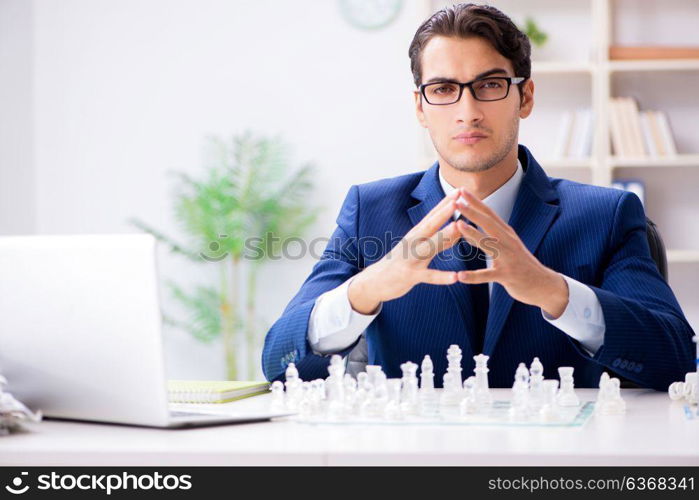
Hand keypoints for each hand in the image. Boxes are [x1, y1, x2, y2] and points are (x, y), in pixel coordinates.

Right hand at [348, 190, 461, 313]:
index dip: (445, 202)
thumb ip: (436, 238)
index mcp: (415, 234)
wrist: (374, 281)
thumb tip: (457, 228)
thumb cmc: (399, 262)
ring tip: (459, 227)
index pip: (432, 215)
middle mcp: (412, 242)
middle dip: (445, 211)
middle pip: (430, 224)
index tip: (460, 189)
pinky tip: (456, 277)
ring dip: (444, 236)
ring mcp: (411, 258)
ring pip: (430, 246)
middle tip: (459, 199)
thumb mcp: (416, 246)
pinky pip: (429, 276)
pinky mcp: (410, 275)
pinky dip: (442, 277)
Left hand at [454, 187, 568, 317]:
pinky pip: (487, 276)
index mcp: (506, 234)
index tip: (461, 190)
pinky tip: (460, 276)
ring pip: (489, 244)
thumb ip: (486, 237)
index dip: (475, 202)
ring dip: (473, 234)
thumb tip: (464, 229)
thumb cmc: (520, 264)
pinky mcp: (507, 275)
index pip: (489, 214)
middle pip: (489, 223)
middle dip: (472, 211)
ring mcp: (508, 258)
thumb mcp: (505, 247)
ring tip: (457, 225)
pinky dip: (473, 276)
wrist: (543, 284)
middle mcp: (508, 242)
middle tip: (456, 200)